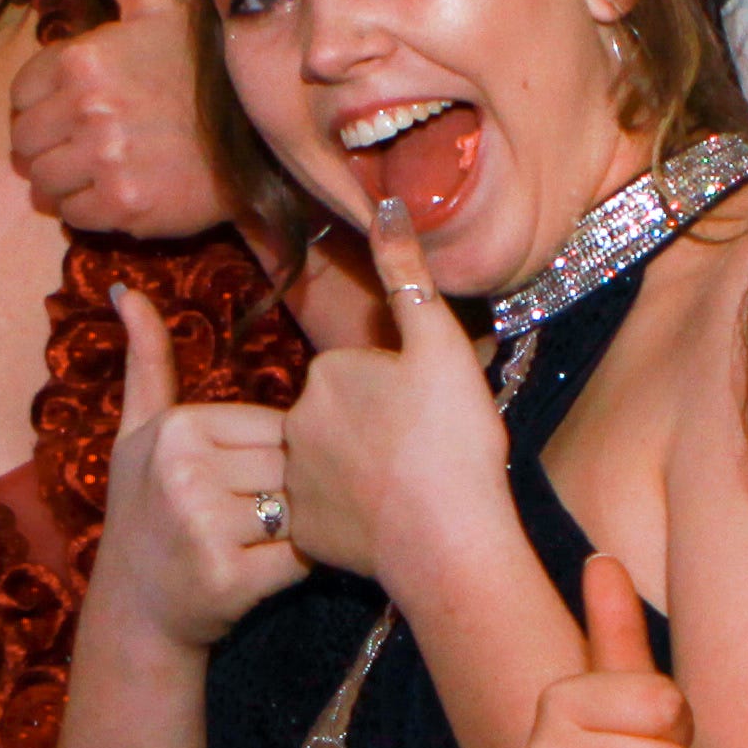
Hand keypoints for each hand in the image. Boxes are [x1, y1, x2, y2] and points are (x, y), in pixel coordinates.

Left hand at [10, 0, 232, 234]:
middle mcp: (88, 110)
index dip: (42, 101)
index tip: (74, 104)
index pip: (19, 95)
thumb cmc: (201, 67)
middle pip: (23, 143)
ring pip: (41, 181)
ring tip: (99, 162)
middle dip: (46, 142)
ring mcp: (106, 160)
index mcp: (83, 60)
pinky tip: (117, 185)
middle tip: (83, 138)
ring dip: (62, 176)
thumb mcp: (157, 3)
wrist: (258, 136)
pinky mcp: (124, 205)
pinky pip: (71, 214)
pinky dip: (86, 206)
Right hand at [91, 282, 306, 646]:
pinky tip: (267, 571)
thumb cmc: (142, 514)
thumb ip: (147, 364)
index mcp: (177, 428)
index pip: (277, 426)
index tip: (239, 486)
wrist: (135, 612)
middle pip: (293, 466)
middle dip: (289, 494)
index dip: (273, 460)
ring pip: (303, 510)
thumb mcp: (136, 436)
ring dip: (297, 530)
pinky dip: (299, 567)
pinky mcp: (230, 579)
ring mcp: (205, 527)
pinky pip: (303, 558)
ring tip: (260, 544)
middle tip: (253, 521)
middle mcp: (186, 473)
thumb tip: (127, 290)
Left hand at [277, 199, 507, 587]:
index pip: (361, 368)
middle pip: (344, 414)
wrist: (448, 545)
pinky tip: (394, 520)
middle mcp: (295, 424)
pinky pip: (330, 512)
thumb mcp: (441, 344)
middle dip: (380, 425)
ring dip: (366, 469)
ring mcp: (297, 482)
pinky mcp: (306, 532)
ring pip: (335, 461)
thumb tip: (386, 202)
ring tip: (415, 486)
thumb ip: (409, 274)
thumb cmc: (452, 440)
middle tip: (429, 448)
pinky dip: (357, 514)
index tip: (433, 409)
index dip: (403, 384)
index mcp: (326, 373)